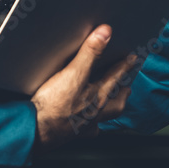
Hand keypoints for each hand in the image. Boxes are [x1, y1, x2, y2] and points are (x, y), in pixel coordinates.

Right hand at [30, 25, 139, 152]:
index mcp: (98, 96)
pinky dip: (90, 126)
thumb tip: (105, 33)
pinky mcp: (72, 134)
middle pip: (116, 103)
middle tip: (127, 87)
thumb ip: (90, 53)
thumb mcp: (73, 73)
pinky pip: (87, 131)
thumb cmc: (54, 105)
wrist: (35, 130)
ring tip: (111, 103)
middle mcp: (95, 113)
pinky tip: (85, 123)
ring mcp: (85, 125)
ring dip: (109, 110)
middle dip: (123, 93)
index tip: (133, 59)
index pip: (116, 77)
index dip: (125, 66)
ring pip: (104, 118)